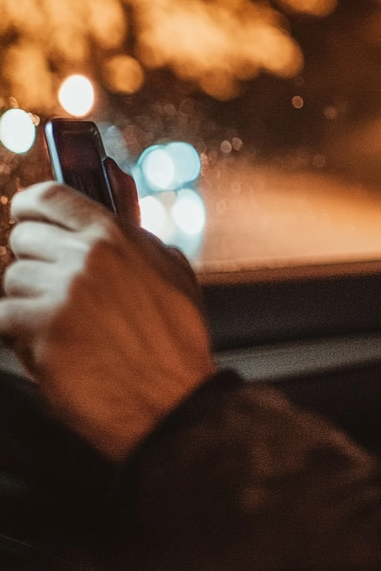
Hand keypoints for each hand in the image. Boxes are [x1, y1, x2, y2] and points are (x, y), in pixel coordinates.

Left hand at [0, 162, 215, 460]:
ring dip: (26, 303)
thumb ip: (133, 220)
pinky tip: (46, 346)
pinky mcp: (42, 328)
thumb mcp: (168, 266)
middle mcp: (89, 256)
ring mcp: (64, 290)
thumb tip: (113, 173)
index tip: (27, 218)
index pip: (51, 197)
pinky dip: (16, 333)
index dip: (30, 207)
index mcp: (117, 235)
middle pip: (23, 240)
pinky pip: (1, 317)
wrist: (170, 397)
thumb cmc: (173, 336)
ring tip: (61, 326)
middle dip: (34, 265)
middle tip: (56, 293)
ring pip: (11, 281)